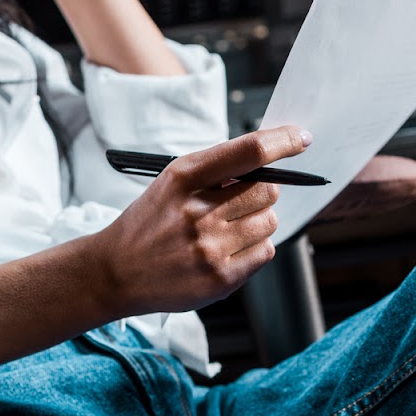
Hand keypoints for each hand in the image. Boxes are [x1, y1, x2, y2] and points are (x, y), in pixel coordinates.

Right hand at [90, 126, 313, 316]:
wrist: (115, 271)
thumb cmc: (149, 223)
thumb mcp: (171, 183)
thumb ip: (215, 170)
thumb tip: (267, 159)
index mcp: (184, 178)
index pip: (248, 152)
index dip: (282, 142)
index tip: (300, 138)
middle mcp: (198, 212)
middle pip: (268, 190)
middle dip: (261, 193)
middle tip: (238, 203)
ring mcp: (210, 247)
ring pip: (269, 222)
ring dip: (257, 223)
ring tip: (226, 231)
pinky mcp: (220, 278)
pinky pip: (265, 253)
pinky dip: (254, 249)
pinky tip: (227, 251)